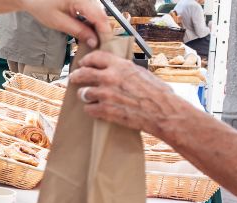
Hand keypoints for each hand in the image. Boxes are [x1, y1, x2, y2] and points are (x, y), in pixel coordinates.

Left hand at [23, 0, 111, 47]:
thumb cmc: (41, 5)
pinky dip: (93, 19)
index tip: (105, 45)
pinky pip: (93, 8)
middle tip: (100, 45)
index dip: (105, 32)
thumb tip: (94, 41)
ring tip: (94, 39)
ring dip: (98, 25)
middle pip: (102, 14)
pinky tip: (88, 29)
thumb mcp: (59, 22)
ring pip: (99, 11)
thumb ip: (78, 31)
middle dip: (102, 30)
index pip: (100, 17)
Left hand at [67, 50, 194, 137]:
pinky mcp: (105, 110)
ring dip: (84, 95)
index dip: (87, 60)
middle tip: (73, 78)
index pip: (96, 57)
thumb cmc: (158, 93)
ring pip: (83, 93)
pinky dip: (90, 109)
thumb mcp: (141, 73)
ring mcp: (106, 94)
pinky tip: (94, 109)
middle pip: (83, 73)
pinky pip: (88, 109)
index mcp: (121, 66)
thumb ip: (125, 70)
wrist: (163, 112)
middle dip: (76, 76)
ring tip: (86, 96)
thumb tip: (117, 68)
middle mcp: (111, 78)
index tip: (83, 63)